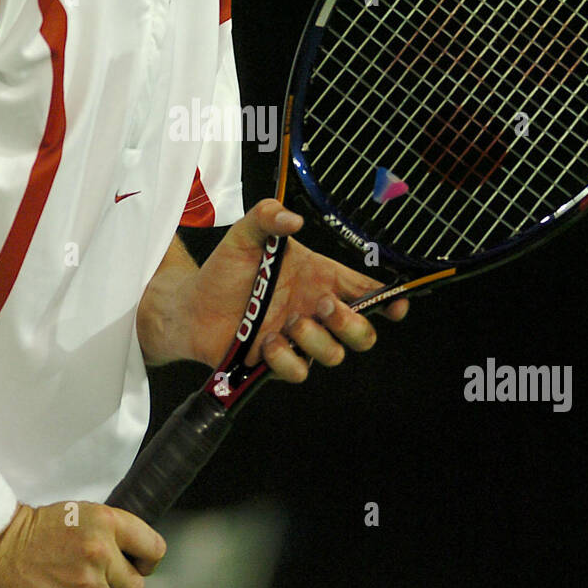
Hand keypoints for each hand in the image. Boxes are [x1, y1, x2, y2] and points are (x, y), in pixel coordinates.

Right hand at [0, 501, 165, 587]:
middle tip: (100, 581)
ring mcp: (85, 585)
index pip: (154, 549)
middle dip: (120, 587)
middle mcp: (100, 554)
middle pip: (136, 587)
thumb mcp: (82, 514)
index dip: (145, 561)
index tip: (133, 565)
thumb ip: (111, 534)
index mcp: (107, 523)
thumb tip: (133, 559)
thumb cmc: (40, 528)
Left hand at [178, 199, 407, 382]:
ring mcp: (299, 340)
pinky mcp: (277, 362)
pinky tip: (267, 340)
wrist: (191, 303)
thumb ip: (267, 216)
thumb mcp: (245, 234)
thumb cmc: (226, 268)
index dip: (390, 301)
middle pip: (364, 334)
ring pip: (334, 355)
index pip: (368, 293)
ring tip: (288, 321)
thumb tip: (293, 220)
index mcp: (321, 280)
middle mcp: (316, 313)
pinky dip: (287, 358)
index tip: (396, 304)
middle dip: (352, 323)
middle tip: (321, 305)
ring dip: (316, 339)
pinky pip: (300, 371)